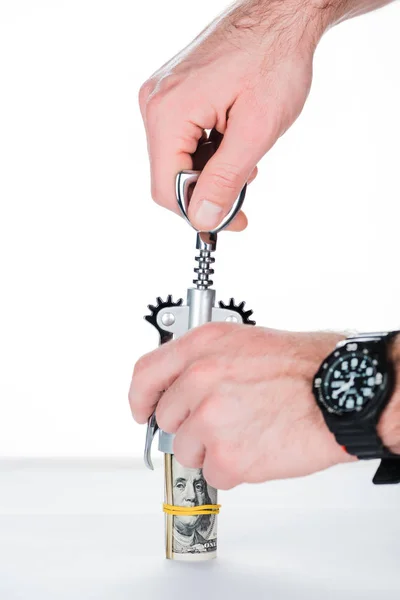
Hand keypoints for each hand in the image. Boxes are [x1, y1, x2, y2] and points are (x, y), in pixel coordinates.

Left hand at [129, 323, 354, 489]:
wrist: (338, 391)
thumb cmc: (300, 367)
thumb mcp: (242, 343)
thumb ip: (203, 363)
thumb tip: (179, 389)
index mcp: (202, 347)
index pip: (145, 374)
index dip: (141, 399)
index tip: (144, 412)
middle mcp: (201, 379)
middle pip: (167, 419)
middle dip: (190, 426)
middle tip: (224, 422)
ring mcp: (211, 419)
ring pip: (188, 450)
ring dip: (213, 449)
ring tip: (248, 432)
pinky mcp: (227, 456)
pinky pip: (213, 474)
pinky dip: (233, 469)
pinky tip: (258, 447)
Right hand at [138, 0, 328, 231]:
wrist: (280, 15)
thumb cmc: (274, 59)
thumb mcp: (256, 130)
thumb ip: (225, 179)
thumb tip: (202, 219)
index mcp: (168, 113)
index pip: (166, 188)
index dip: (198, 213)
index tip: (233, 220)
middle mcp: (155, 104)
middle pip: (169, 175)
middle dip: (208, 188)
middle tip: (247, 183)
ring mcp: (162, 96)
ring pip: (177, 159)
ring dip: (211, 169)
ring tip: (246, 153)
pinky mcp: (174, 93)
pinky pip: (182, 138)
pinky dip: (208, 150)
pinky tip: (233, 139)